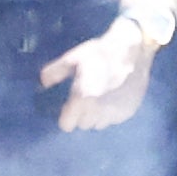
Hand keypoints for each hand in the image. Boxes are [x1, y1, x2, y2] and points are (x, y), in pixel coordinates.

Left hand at [38, 18, 158, 130]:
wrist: (132, 50)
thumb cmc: (100, 52)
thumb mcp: (73, 58)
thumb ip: (55, 72)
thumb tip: (43, 83)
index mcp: (82, 99)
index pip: (67, 125)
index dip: (66, 116)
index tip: (68, 105)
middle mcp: (98, 111)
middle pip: (83, 124)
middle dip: (81, 114)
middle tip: (85, 97)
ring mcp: (115, 114)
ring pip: (99, 124)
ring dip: (96, 115)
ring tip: (100, 97)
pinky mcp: (128, 112)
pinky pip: (113, 119)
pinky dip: (111, 112)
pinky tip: (114, 96)